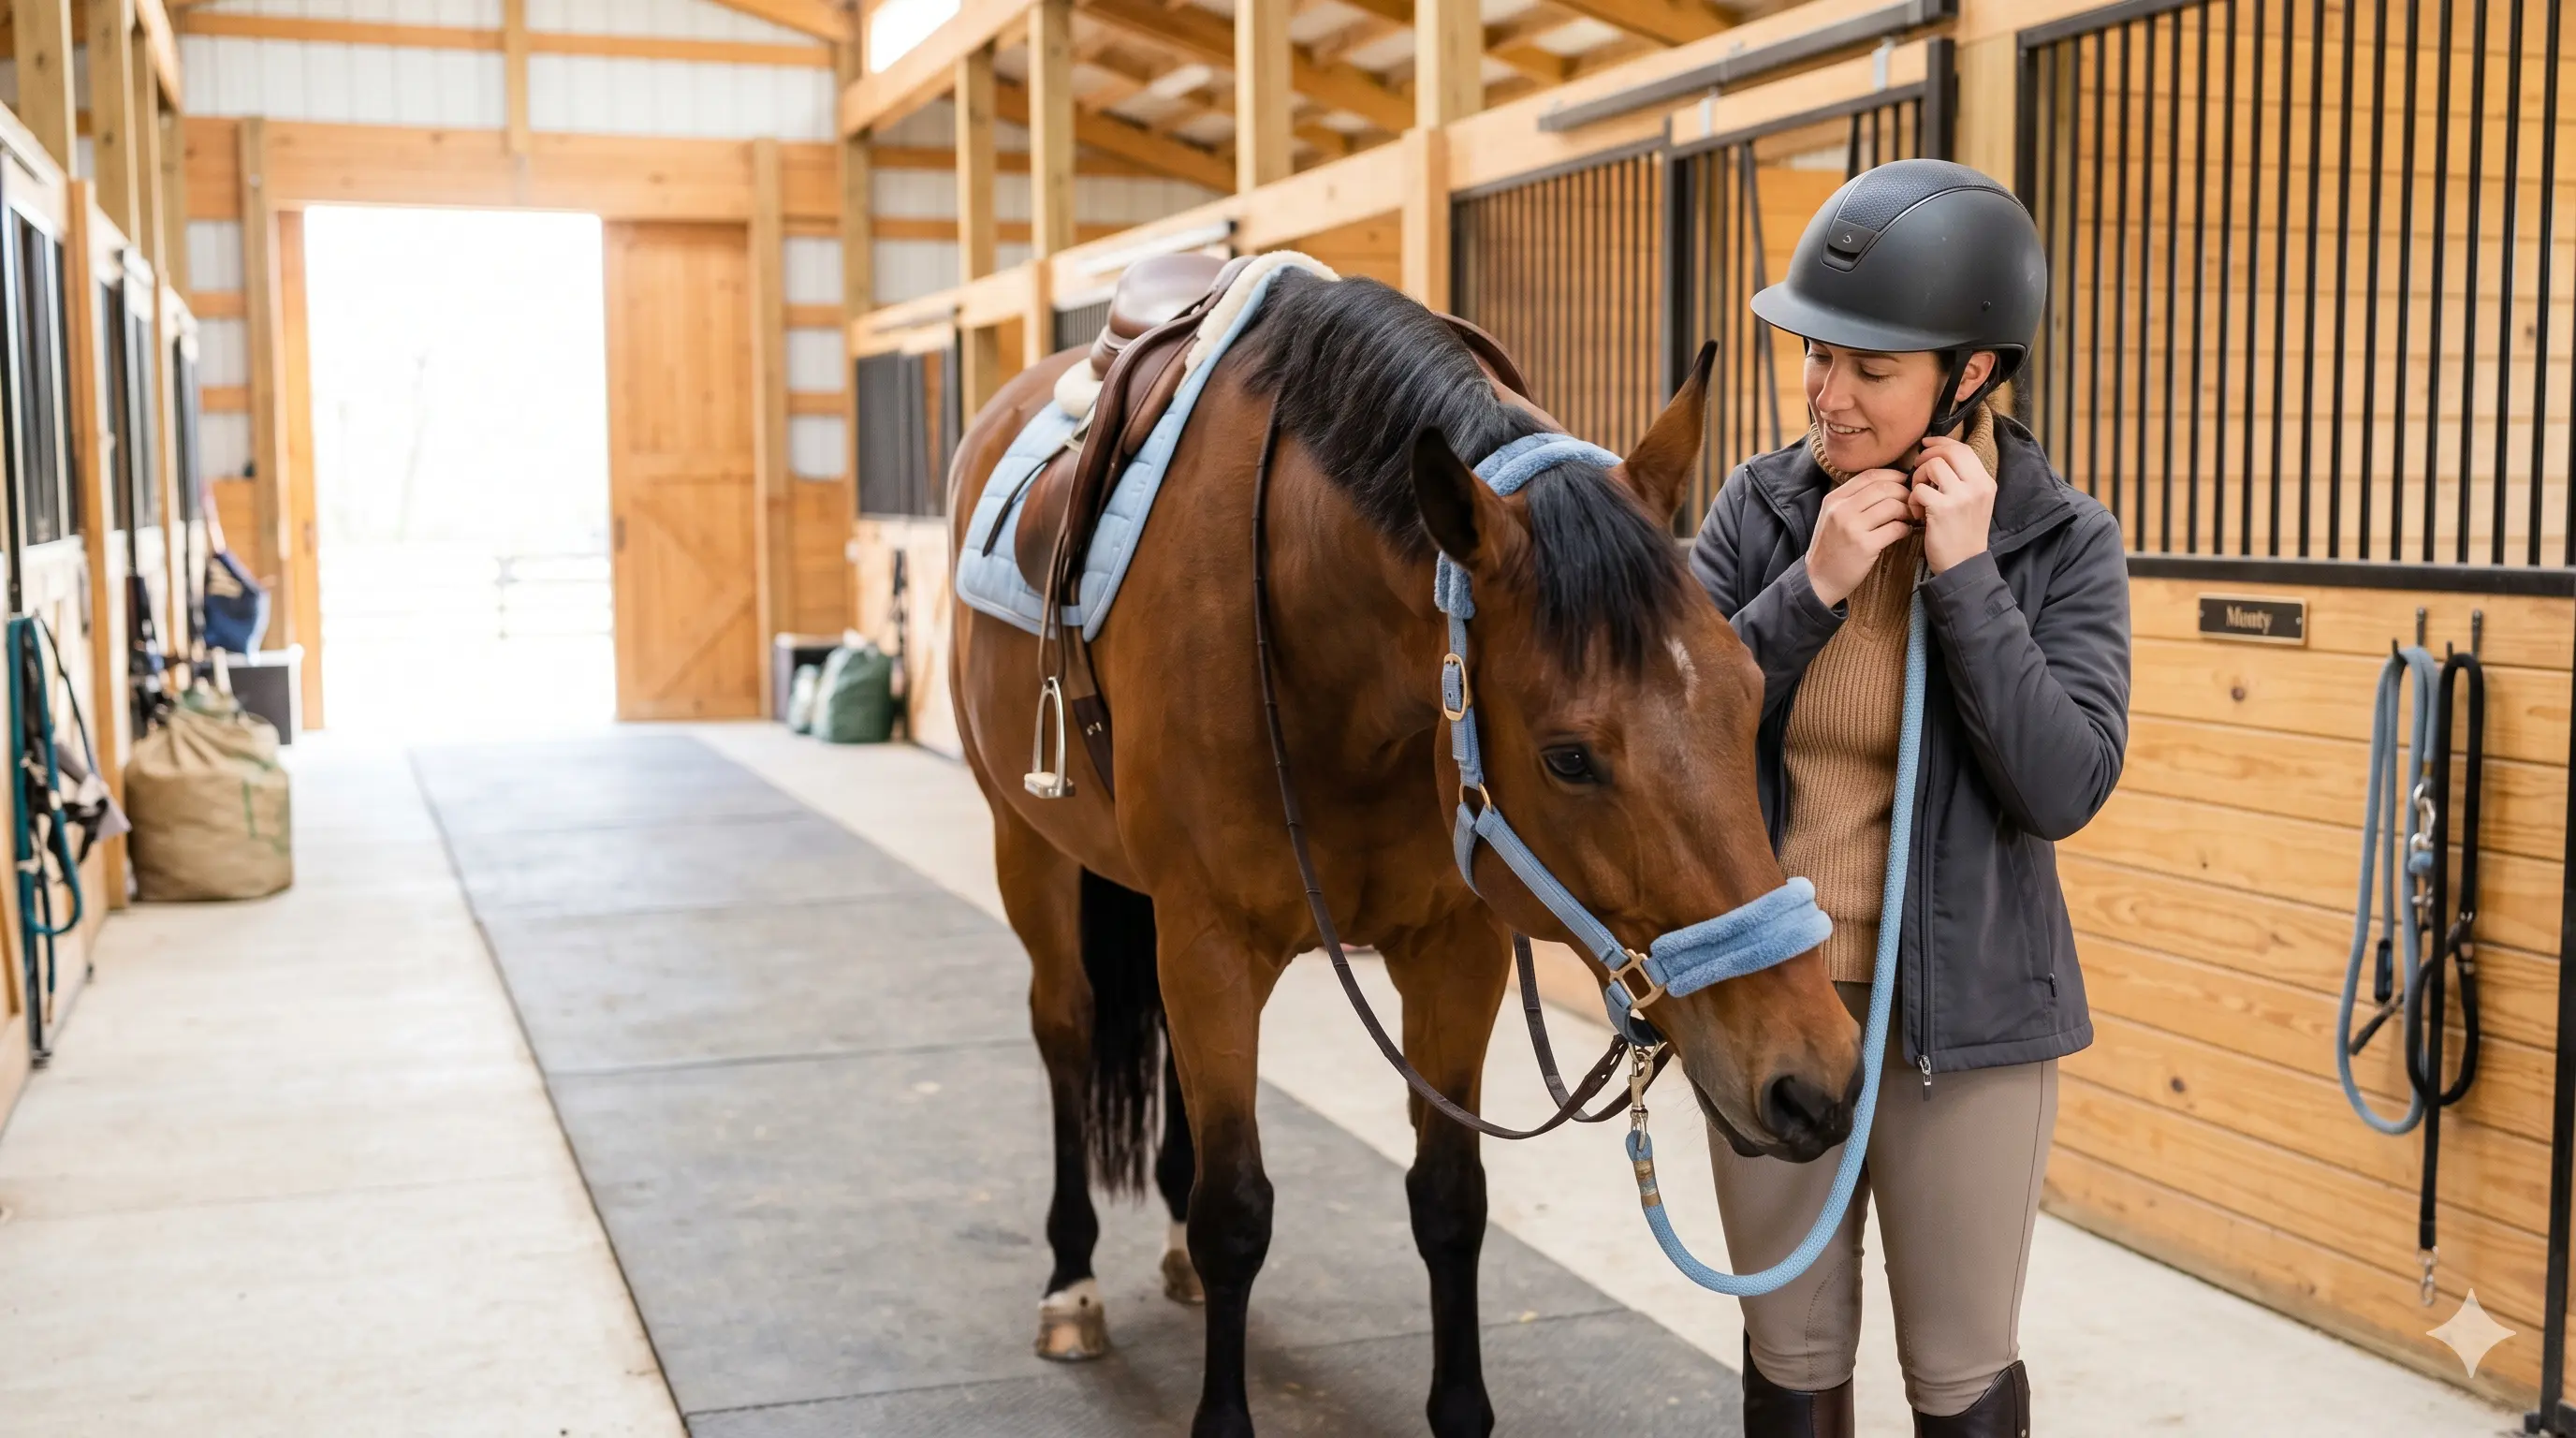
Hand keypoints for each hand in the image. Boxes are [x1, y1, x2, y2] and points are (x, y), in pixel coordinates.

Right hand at [1805, 471, 1915, 606]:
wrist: (1818, 579)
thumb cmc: (1831, 547)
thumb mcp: (1832, 517)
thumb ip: (1852, 500)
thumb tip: (1886, 485)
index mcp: (1834, 499)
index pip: (1869, 475)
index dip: (1893, 475)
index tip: (1904, 482)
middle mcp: (1842, 510)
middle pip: (1884, 488)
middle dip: (1904, 492)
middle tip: (1911, 501)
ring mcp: (1852, 528)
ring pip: (1892, 506)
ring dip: (1907, 510)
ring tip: (1909, 517)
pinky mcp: (1865, 546)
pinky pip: (1895, 528)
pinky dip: (1905, 529)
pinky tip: (1904, 532)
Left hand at [1911, 436, 1996, 574]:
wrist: (1963, 566)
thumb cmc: (1962, 535)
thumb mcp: (1973, 503)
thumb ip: (1962, 481)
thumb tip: (1938, 456)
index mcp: (1985, 482)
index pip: (1963, 449)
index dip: (1941, 442)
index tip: (1926, 444)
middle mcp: (1977, 486)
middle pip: (1948, 452)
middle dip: (1926, 455)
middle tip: (1916, 468)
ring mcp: (1961, 497)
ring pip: (1932, 466)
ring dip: (1917, 478)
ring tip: (1918, 496)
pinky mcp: (1943, 509)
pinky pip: (1919, 489)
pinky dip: (1912, 499)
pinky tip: (1917, 514)